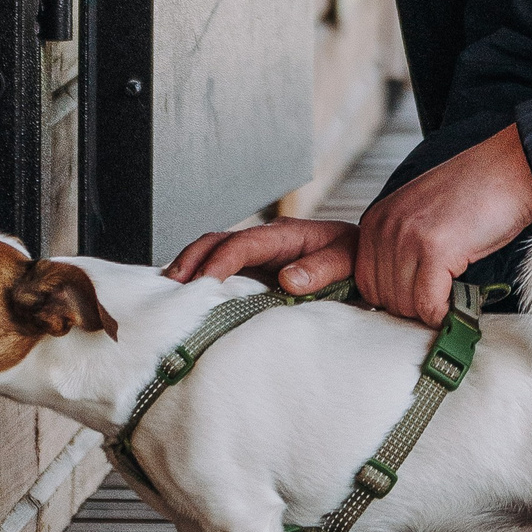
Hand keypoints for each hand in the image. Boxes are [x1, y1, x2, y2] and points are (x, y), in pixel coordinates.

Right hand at [164, 216, 358, 296]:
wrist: (362, 256)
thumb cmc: (356, 257)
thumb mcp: (348, 261)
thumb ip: (321, 269)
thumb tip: (287, 279)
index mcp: (286, 235)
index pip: (245, 244)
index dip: (221, 262)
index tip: (204, 283)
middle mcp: (266, 240)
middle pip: (218, 240)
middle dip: (192, 259)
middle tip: (172, 286)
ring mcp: (258, 255)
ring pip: (214, 252)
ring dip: (190, 267)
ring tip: (169, 292)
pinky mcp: (255, 270)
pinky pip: (222, 268)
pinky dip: (201, 277)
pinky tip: (187, 296)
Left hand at [354, 124, 531, 325]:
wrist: (510, 167)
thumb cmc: (475, 192)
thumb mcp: (421, 213)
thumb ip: (401, 244)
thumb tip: (399, 292)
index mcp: (377, 219)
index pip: (365, 282)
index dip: (395, 297)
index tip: (421, 296)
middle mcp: (384, 228)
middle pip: (382, 297)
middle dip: (413, 307)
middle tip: (441, 298)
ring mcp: (407, 237)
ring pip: (405, 305)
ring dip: (430, 310)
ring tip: (452, 296)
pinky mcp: (435, 250)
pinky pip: (429, 304)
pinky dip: (444, 313)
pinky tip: (459, 303)